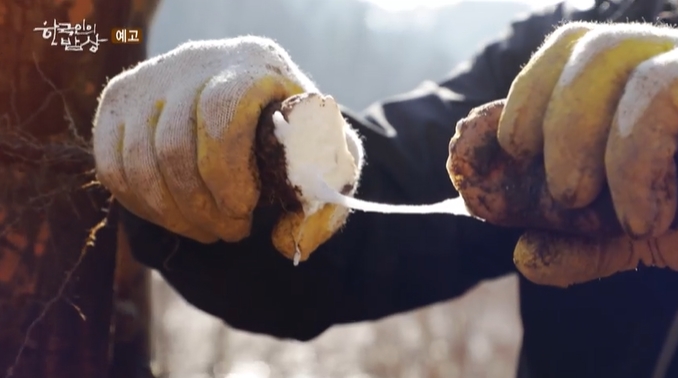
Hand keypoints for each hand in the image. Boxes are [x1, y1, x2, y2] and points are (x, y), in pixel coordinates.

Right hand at [93, 37, 362, 260]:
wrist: (255, 107)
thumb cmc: (295, 140)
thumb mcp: (327, 165)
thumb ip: (323, 207)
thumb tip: (283, 241)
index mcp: (253, 64)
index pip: (220, 113)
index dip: (226, 174)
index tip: (244, 213)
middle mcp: (197, 61)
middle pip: (173, 143)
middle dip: (200, 207)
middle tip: (229, 232)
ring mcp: (151, 78)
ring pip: (138, 160)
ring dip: (172, 213)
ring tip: (206, 230)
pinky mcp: (120, 101)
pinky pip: (111, 165)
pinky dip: (141, 204)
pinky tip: (173, 216)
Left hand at [499, 21, 677, 237]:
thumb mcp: (632, 240)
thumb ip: (580, 245)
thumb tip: (524, 254)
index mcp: (637, 86)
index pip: (570, 49)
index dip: (527, 93)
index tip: (515, 150)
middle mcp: (669, 63)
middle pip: (589, 45)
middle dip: (553, 120)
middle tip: (560, 192)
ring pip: (614, 51)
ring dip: (575, 131)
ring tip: (578, 199)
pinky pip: (664, 90)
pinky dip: (634, 157)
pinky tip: (641, 218)